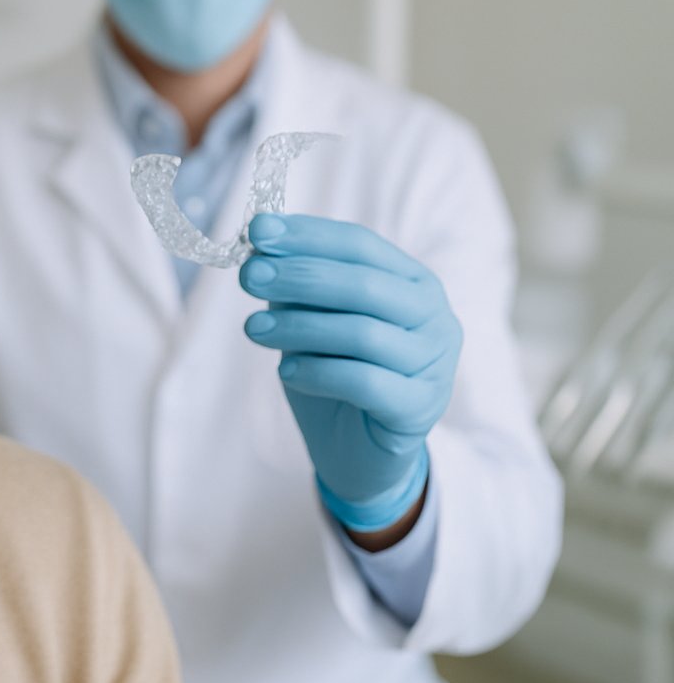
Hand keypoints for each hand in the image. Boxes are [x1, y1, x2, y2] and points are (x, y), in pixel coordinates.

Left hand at [239, 214, 460, 531]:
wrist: (358, 451)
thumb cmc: (335, 373)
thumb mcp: (312, 320)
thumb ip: (296, 286)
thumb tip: (260, 248)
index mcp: (412, 282)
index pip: (360, 244)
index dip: (308, 236)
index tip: (258, 231)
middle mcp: (434, 317)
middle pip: (364, 285)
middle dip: (299, 276)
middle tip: (249, 276)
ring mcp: (434, 364)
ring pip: (362, 333)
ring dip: (299, 326)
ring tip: (253, 328)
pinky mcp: (418, 409)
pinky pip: (364, 382)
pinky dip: (317, 371)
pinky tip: (285, 370)